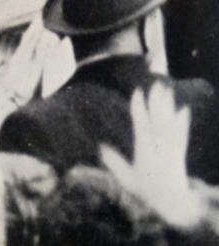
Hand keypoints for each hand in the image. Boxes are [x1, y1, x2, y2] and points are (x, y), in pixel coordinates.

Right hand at [101, 83, 204, 228]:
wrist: (174, 203)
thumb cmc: (147, 191)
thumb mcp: (127, 179)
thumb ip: (115, 163)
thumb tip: (100, 147)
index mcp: (145, 149)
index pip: (141, 123)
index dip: (140, 107)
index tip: (138, 91)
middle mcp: (160, 146)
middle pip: (158, 118)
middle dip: (157, 100)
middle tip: (157, 82)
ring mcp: (172, 147)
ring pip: (170, 122)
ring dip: (168, 105)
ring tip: (167, 88)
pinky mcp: (180, 151)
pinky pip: (181, 133)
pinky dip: (183, 121)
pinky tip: (185, 109)